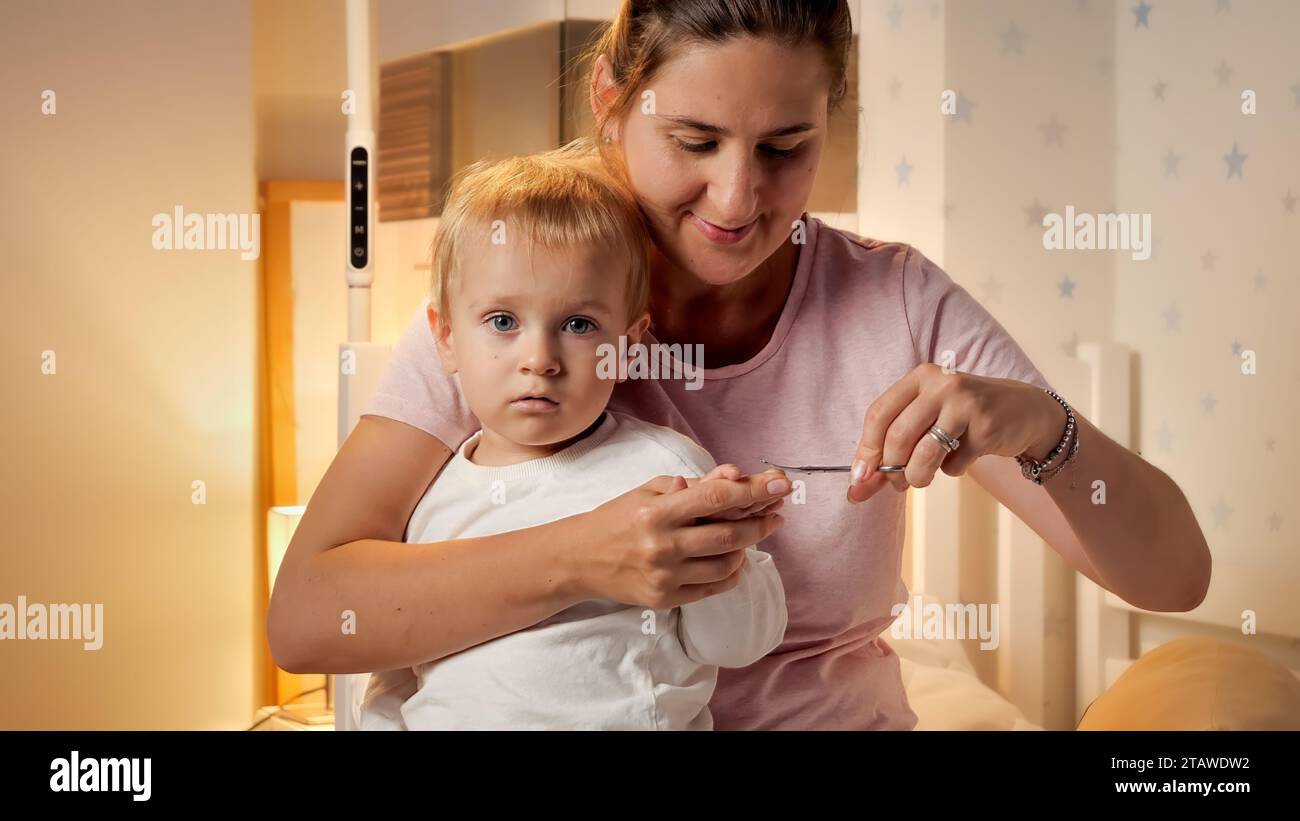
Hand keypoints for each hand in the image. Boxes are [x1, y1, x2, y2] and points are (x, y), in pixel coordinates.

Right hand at [574, 469, 791, 608]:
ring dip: (746, 548)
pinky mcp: (665, 598)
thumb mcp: (649, 490)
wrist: (579, 558)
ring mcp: (665, 576)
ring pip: (727, 564)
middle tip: (776, 513)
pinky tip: (733, 558)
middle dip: (761, 523)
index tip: (781, 484)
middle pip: (729, 536)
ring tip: (748, 535)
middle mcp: (662, 545)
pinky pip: (715, 587)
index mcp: (657, 511)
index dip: (753, 490)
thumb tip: (735, 474)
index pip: (715, 498)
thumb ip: (694, 485)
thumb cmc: (618, 517)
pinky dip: (732, 571)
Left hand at [846, 363, 1064, 503]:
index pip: (879, 413)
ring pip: (925, 453)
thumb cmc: (962, 418)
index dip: (865, 449)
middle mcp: (941, 384)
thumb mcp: (926, 420)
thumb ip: (892, 447)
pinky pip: (955, 463)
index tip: (859, 478)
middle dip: (891, 469)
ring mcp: (966, 404)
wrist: (1022, 410)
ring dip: (917, 476)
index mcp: (919, 378)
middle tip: (896, 484)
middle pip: (898, 435)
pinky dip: (951, 470)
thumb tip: (857, 488)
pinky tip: (961, 458)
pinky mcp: (987, 426)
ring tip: (921, 480)